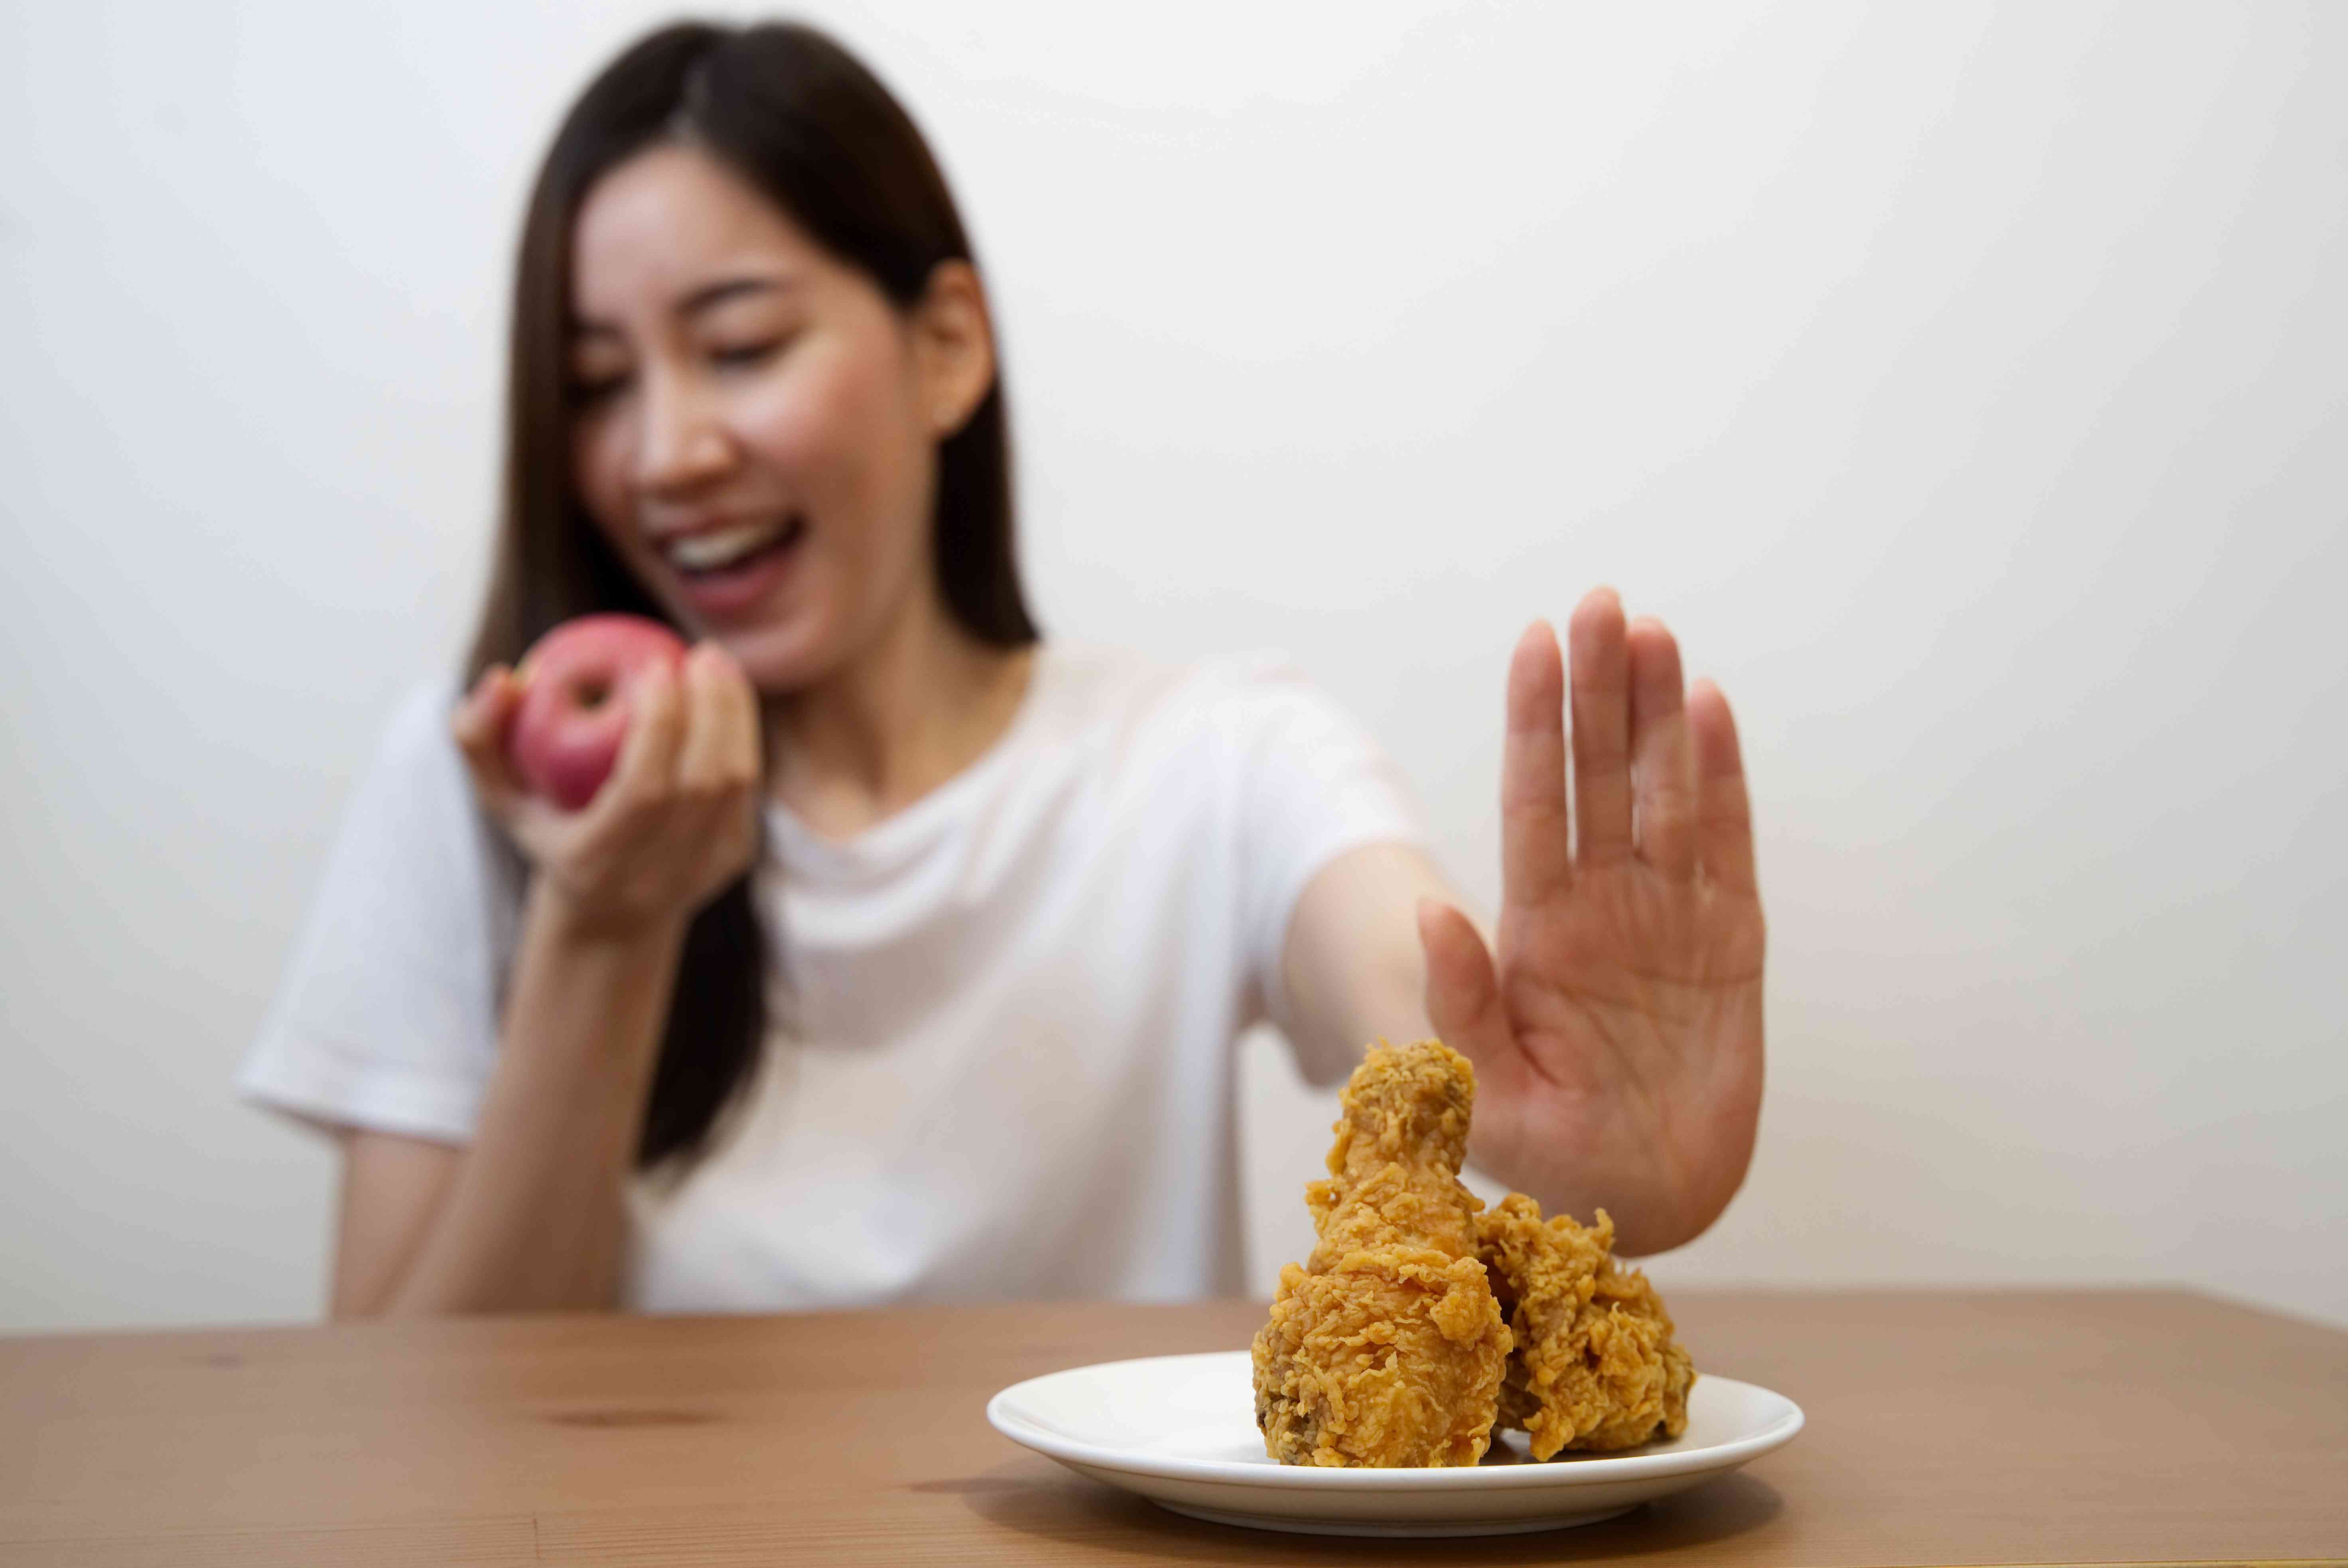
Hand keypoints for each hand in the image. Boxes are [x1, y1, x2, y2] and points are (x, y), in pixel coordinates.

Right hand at [453, 642, 760, 939]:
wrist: (607, 914)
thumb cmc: (546, 833)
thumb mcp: (499, 795)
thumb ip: (479, 737)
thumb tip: (502, 676)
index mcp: (597, 863)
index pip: (644, 791)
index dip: (660, 725)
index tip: (657, 664)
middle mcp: (657, 874)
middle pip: (704, 782)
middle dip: (711, 708)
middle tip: (698, 652)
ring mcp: (704, 869)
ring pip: (737, 781)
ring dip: (735, 713)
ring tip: (715, 661)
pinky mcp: (735, 857)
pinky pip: (748, 786)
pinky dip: (742, 733)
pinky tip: (728, 694)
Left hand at [1417, 588, 1764, 1253]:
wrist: (1645, 1199)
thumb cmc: (1552, 1151)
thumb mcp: (1483, 1094)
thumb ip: (1458, 1006)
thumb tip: (1429, 910)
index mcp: (1537, 930)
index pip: (1532, 801)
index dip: (1534, 723)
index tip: (1532, 642)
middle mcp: (1601, 902)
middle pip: (1597, 773)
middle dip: (1594, 689)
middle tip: (1597, 602)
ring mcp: (1668, 912)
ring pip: (1662, 789)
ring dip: (1657, 711)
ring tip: (1648, 631)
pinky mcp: (1731, 935)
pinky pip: (1726, 840)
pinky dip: (1720, 774)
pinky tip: (1709, 705)